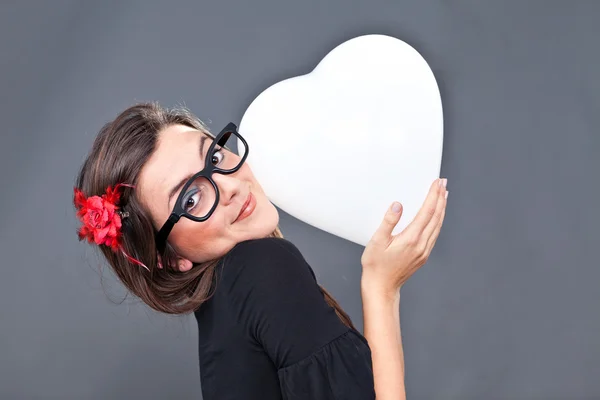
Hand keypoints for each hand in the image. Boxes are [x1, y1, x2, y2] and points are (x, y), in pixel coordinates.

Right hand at [361, 178, 447, 296]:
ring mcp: (424, 251)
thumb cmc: (376, 265)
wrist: (381, 287)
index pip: (427, 212)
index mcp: (411, 239)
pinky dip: (438, 221)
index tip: (437, 183)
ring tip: (443, 195)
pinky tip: (437, 216)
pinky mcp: (423, 255)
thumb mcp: (376, 241)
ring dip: (442, 209)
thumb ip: (388, 222)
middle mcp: (421, 245)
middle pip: (436, 217)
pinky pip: (435, 234)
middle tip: (443, 183)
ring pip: (438, 225)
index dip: (433, 196)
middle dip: (441, 198)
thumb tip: (398, 206)